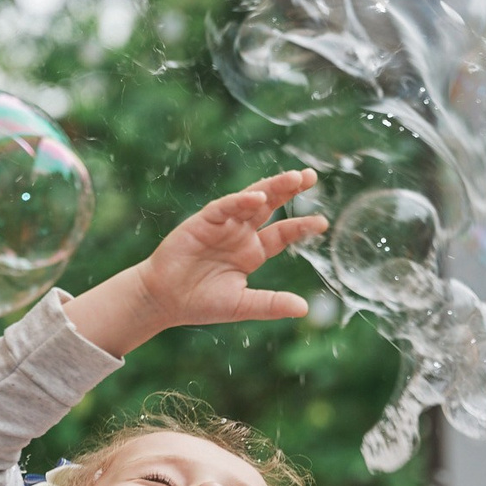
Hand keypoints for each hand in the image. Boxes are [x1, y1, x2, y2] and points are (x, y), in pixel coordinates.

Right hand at [62, 170, 324, 355]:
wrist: (163, 300)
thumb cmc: (200, 303)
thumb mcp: (242, 305)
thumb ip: (271, 304)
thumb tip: (304, 309)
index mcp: (251, 252)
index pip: (282, 233)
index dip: (301, 226)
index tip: (322, 223)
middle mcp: (240, 234)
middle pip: (271, 205)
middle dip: (289, 189)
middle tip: (311, 176)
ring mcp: (222, 225)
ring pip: (251, 199)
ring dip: (271, 187)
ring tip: (293, 178)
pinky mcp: (202, 221)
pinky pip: (224, 207)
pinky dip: (239, 201)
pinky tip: (256, 198)